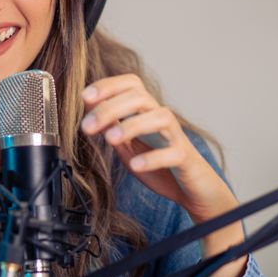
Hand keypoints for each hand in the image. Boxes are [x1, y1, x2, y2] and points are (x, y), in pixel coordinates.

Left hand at [81, 74, 245, 276]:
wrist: (192, 192)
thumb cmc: (159, 166)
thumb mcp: (127, 146)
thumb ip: (111, 127)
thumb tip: (88, 107)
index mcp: (147, 112)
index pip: (131, 84)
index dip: (109, 85)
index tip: (85, 96)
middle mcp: (162, 118)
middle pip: (140, 98)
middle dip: (110, 107)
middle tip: (87, 126)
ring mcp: (176, 137)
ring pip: (160, 117)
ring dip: (132, 125)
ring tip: (110, 139)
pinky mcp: (186, 159)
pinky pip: (173, 153)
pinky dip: (153, 158)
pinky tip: (136, 165)